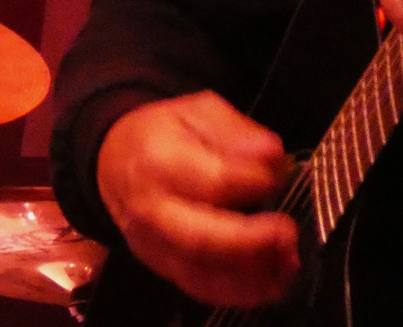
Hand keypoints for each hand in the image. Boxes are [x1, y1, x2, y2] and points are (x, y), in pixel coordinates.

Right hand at [97, 91, 299, 307]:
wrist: (114, 160)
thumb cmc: (164, 131)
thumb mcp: (198, 111)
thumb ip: (236, 132)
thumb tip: (273, 156)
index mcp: (161, 161)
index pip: (212, 181)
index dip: (253, 182)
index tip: (278, 173)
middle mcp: (153, 212)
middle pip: (201, 239)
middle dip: (250, 242)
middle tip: (287, 233)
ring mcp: (155, 247)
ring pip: (202, 274)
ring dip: (251, 275)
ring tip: (288, 263)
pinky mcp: (162, 269)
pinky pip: (200, 289)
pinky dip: (238, 292)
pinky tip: (271, 284)